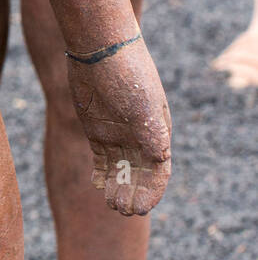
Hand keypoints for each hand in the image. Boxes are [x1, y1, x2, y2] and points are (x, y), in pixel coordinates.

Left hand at [68, 40, 170, 215]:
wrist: (99, 49)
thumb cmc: (126, 72)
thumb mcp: (142, 103)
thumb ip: (152, 131)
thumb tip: (162, 159)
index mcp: (157, 132)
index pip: (159, 171)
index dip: (152, 192)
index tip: (141, 208)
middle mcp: (139, 137)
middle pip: (139, 176)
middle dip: (133, 195)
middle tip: (122, 210)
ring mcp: (118, 135)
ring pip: (120, 171)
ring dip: (117, 189)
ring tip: (110, 203)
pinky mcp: (97, 132)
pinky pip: (102, 160)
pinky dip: (101, 174)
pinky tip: (96, 184)